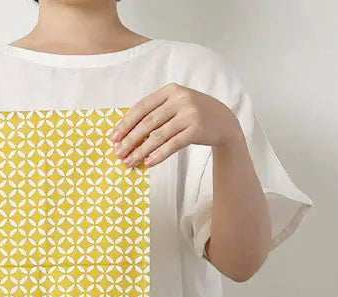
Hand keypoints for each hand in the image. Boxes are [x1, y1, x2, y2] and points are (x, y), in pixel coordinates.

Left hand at [110, 84, 241, 167]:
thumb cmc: (193, 115)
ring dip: (141, 151)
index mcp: (170, 91)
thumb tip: (127, 134)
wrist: (223, 121)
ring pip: (158, 135)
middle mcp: (180, 99)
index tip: (114, 138)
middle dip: (130, 140)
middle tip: (118, 154)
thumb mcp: (176, 106)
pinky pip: (172, 144)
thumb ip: (156, 113)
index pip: (142, 107)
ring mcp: (189, 114)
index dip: (126, 123)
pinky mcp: (196, 130)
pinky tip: (148, 163)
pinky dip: (159, 154)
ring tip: (129, 162)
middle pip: (148, 122)